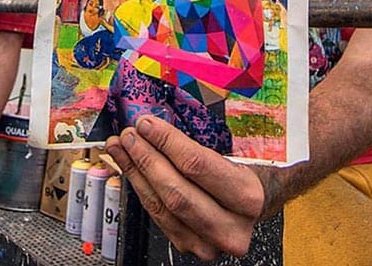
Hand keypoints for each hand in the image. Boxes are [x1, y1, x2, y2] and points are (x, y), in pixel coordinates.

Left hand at [105, 115, 264, 259]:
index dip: (166, 142)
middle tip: (129, 136)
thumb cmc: (239, 176)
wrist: (250, 208)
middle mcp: (231, 227)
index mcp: (247, 196)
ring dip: (136, 172)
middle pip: (176, 190)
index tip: (145, 124)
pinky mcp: (190, 246)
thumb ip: (194, 147)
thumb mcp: (230, 157)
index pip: (197, 164)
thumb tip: (150, 127)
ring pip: (162, 206)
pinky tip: (130, 169)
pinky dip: (140, 189)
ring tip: (121, 148)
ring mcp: (209, 243)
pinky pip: (157, 216)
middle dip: (146, 159)